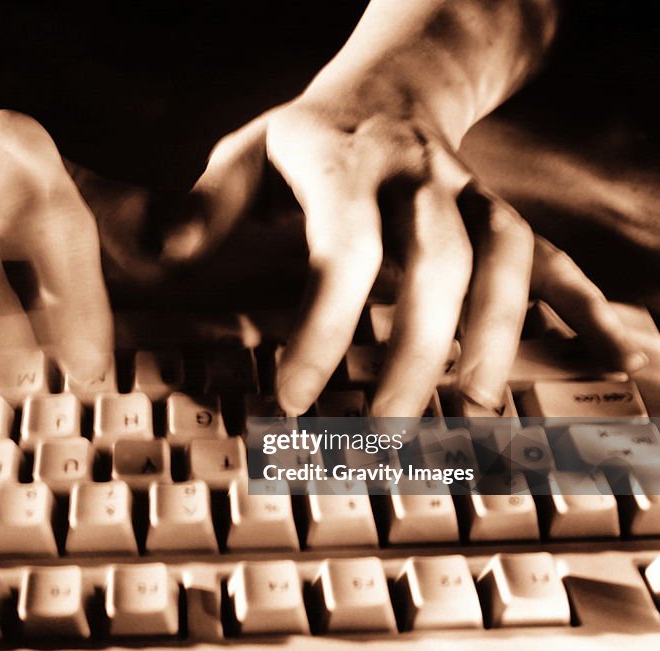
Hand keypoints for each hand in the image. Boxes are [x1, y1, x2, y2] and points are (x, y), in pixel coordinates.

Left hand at [162, 75, 646, 416]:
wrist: (388, 89)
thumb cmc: (303, 142)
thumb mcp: (245, 156)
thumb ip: (207, 207)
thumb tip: (164, 254)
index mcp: (343, 163)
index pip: (342, 249)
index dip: (323, 327)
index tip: (294, 400)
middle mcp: (418, 176)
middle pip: (435, 264)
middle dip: (416, 352)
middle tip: (387, 433)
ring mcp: (469, 194)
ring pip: (503, 260)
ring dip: (498, 336)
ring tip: (480, 409)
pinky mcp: (501, 214)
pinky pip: (549, 255)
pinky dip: (586, 303)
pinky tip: (622, 350)